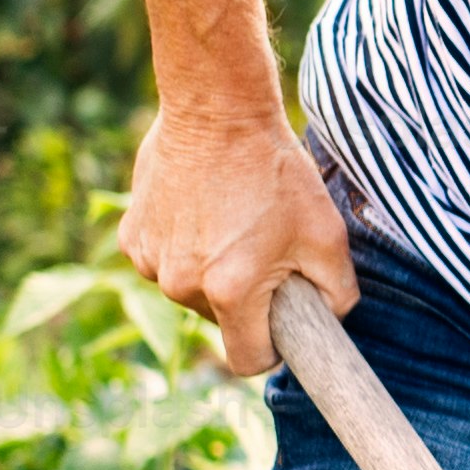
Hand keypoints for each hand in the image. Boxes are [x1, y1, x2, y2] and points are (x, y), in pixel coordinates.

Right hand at [122, 106, 356, 376]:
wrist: (216, 108)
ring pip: (191, 290)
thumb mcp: (328, 234)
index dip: (271, 348)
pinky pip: (164, 262)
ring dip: (210, 270)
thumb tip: (329, 319)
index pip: (248, 361)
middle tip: (263, 248)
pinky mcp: (132, 236)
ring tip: (231, 220)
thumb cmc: (276, 170)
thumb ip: (337, 293)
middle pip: (220, 321)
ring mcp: (150, 261)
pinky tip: (200, 208)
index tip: (281, 322)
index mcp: (230, 291)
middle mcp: (181, 284)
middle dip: (244, 298)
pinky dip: (183, 245)